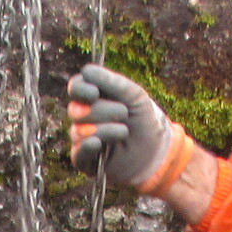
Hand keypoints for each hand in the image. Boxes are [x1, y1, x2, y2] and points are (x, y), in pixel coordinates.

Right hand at [68, 64, 191, 191]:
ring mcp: (83, 138)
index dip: (80, 89)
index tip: (94, 93)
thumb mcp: (133, 95)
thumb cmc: (144, 120)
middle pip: (75, 109)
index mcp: (94, 97)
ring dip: (104, 129)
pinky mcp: (85, 160)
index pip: (75, 88)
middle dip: (101, 111)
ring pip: (78, 131)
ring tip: (124, 131)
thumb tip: (86, 71)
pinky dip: (87, 146)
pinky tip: (98, 143)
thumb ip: (111, 81)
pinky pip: (77, 153)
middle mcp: (85, 117)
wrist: (156, 151)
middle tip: (124, 113)